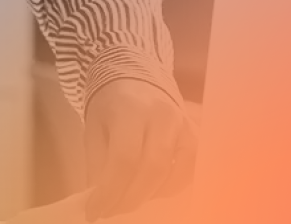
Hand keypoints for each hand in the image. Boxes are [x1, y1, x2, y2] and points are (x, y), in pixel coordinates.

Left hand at [81, 78, 197, 219]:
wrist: (138, 80)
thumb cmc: (111, 107)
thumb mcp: (94, 129)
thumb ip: (98, 165)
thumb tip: (99, 201)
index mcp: (130, 109)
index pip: (124, 159)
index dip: (111, 191)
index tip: (95, 210)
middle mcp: (162, 115)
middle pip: (152, 169)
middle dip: (130, 198)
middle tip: (112, 210)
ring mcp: (184, 125)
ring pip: (174, 173)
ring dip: (151, 195)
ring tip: (129, 196)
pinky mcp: (196, 136)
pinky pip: (189, 171)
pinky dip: (171, 187)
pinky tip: (152, 187)